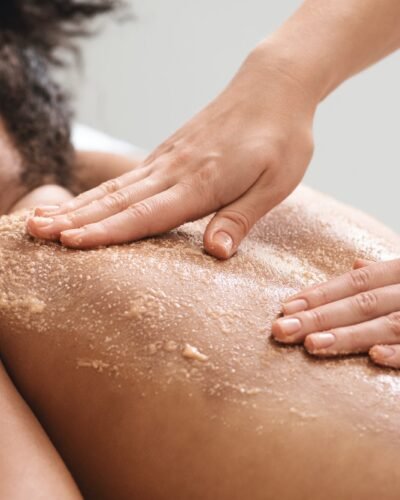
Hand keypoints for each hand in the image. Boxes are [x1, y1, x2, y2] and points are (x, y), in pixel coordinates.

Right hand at [27, 44, 315, 258]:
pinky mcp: (169, 154)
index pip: (147, 214)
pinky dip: (99, 192)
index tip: (71, 242)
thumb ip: (240, 218)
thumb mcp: (276, 184)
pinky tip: (84, 202)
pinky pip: (128, 177)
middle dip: (76, 219)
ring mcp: (168, 160)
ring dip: (78, 206)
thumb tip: (215, 253)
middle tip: (37, 232)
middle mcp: (176, 170)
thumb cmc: (282, 138)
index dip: (108, 231)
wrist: (274, 86)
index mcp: (202, 182)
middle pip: (119, 200)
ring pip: (116, 188)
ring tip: (44, 218)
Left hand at [272, 258, 399, 368]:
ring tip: (311, 344)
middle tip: (282, 329)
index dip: (320, 295)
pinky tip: (373, 356)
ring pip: (387, 325)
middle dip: (319, 317)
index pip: (356, 282)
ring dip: (347, 335)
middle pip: (361, 303)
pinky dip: (398, 352)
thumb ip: (385, 275)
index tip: (286, 308)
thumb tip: (357, 265)